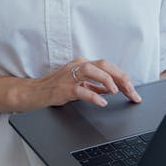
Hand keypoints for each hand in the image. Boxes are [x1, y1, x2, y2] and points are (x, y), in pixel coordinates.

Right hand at [16, 57, 140, 109]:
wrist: (32, 93)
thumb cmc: (54, 88)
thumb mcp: (77, 85)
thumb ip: (93, 85)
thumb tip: (111, 88)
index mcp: (82, 64)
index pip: (108, 67)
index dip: (123, 78)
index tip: (133, 91)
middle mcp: (77, 66)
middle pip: (104, 65)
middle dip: (121, 78)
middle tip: (132, 91)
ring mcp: (69, 76)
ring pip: (92, 71)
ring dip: (107, 80)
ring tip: (117, 91)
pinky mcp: (62, 88)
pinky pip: (80, 90)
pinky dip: (93, 95)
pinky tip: (101, 101)